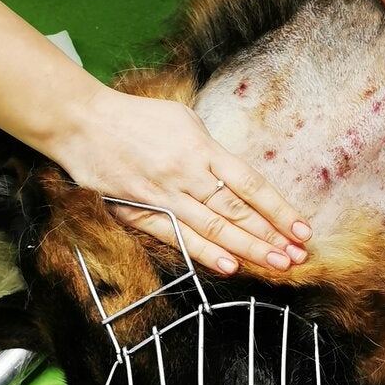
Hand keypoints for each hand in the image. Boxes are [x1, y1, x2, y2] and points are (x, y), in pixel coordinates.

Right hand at [50, 87, 311, 274]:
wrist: (82, 123)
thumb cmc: (135, 117)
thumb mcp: (183, 121)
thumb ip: (210, 151)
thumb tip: (236, 178)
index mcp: (201, 148)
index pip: (250, 184)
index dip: (279, 209)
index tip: (302, 228)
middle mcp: (186, 174)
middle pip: (237, 211)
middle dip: (270, 236)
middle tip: (297, 256)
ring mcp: (162, 196)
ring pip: (213, 228)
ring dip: (247, 249)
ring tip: (275, 265)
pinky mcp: (140, 212)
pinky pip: (177, 237)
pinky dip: (204, 253)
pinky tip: (229, 266)